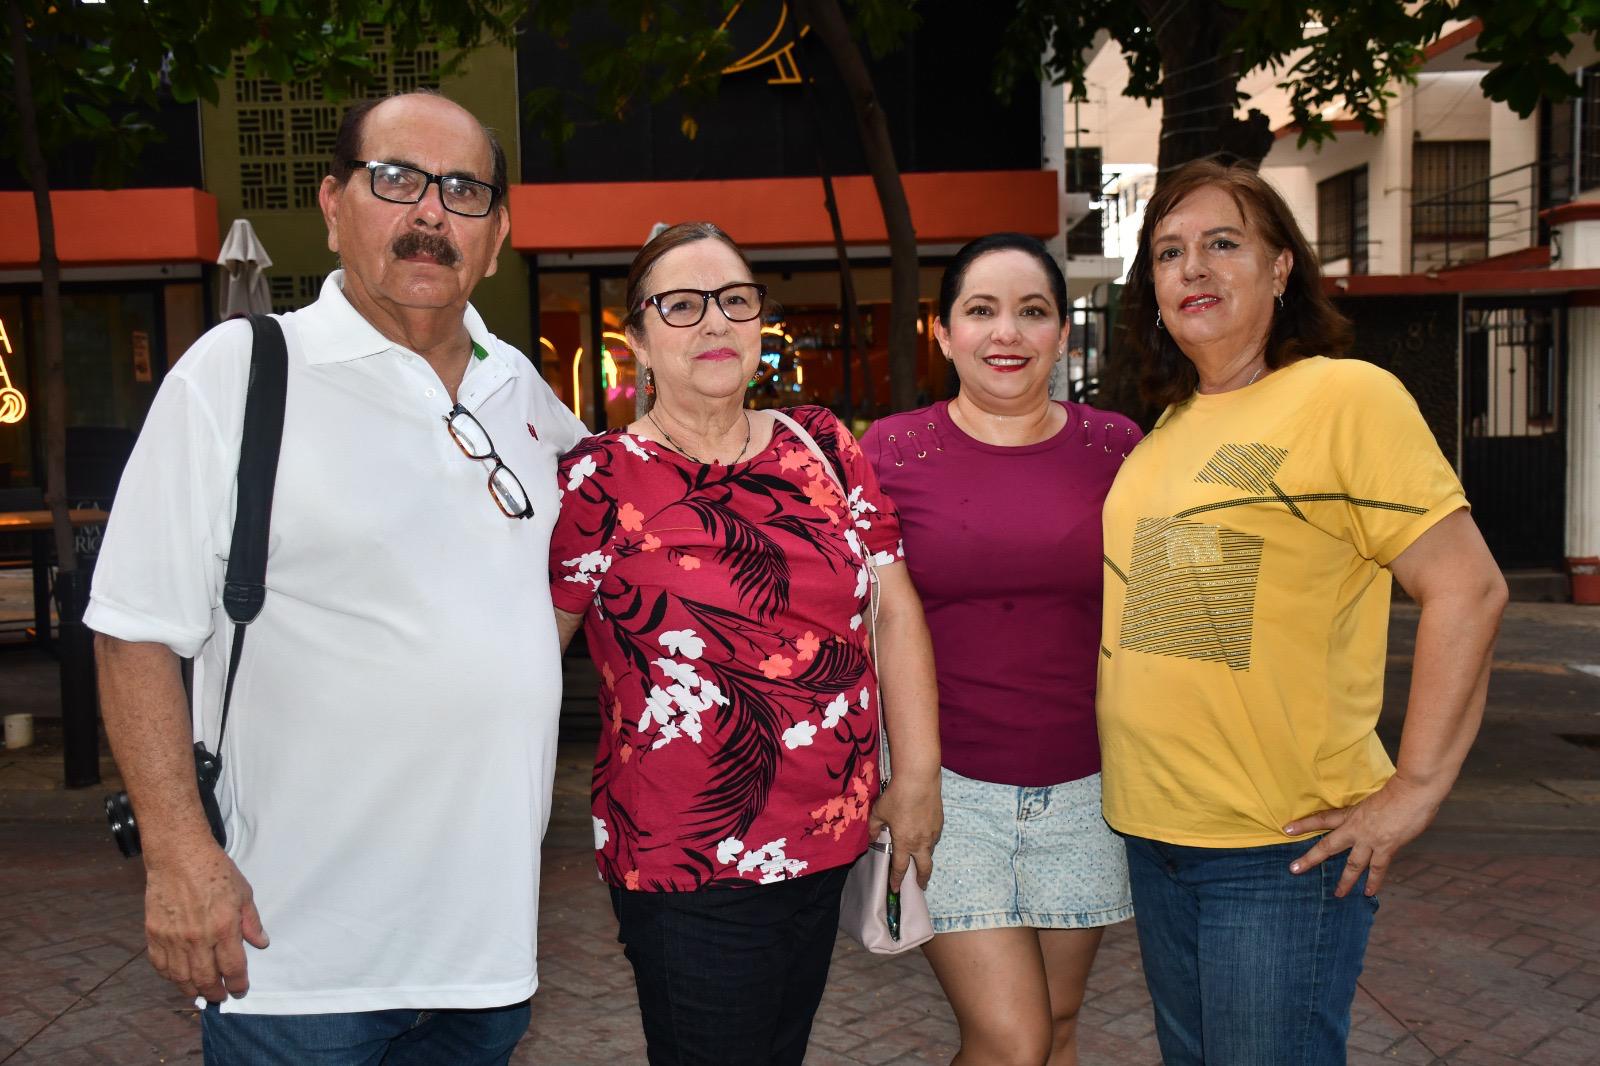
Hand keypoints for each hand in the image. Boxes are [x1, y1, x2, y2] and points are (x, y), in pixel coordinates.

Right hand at [144, 844, 268, 1001]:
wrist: (179, 856)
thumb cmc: (214, 870)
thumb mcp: (243, 893)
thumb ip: (251, 922)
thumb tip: (261, 943)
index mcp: (224, 927)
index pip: (233, 968)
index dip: (238, 984)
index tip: (240, 990)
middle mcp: (198, 937)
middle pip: (206, 979)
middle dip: (215, 992)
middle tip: (221, 996)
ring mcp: (173, 937)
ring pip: (181, 977)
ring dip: (192, 989)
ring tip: (201, 992)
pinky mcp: (154, 934)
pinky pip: (161, 965)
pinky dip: (170, 976)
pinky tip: (178, 977)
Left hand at [868, 775, 941, 891]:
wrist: (919, 780)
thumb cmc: (896, 796)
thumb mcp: (878, 813)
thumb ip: (873, 829)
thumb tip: (871, 839)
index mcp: (904, 843)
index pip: (900, 868)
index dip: (897, 880)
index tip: (895, 888)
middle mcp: (921, 842)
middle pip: (924, 868)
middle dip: (922, 879)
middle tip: (920, 885)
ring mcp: (933, 833)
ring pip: (930, 851)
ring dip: (925, 857)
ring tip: (920, 857)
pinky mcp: (940, 822)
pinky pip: (934, 837)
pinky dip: (929, 841)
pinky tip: (924, 835)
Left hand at [1284, 773, 1444, 896]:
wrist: (1413, 792)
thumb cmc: (1398, 789)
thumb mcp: (1374, 799)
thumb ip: (1368, 812)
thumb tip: (1370, 819)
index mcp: (1352, 813)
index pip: (1322, 819)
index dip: (1304, 824)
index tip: (1287, 829)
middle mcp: (1356, 828)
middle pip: (1328, 846)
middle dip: (1311, 859)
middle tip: (1294, 870)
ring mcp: (1370, 840)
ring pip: (1353, 865)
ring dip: (1345, 881)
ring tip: (1337, 895)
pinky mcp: (1386, 847)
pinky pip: (1378, 869)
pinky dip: (1374, 882)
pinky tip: (1368, 893)